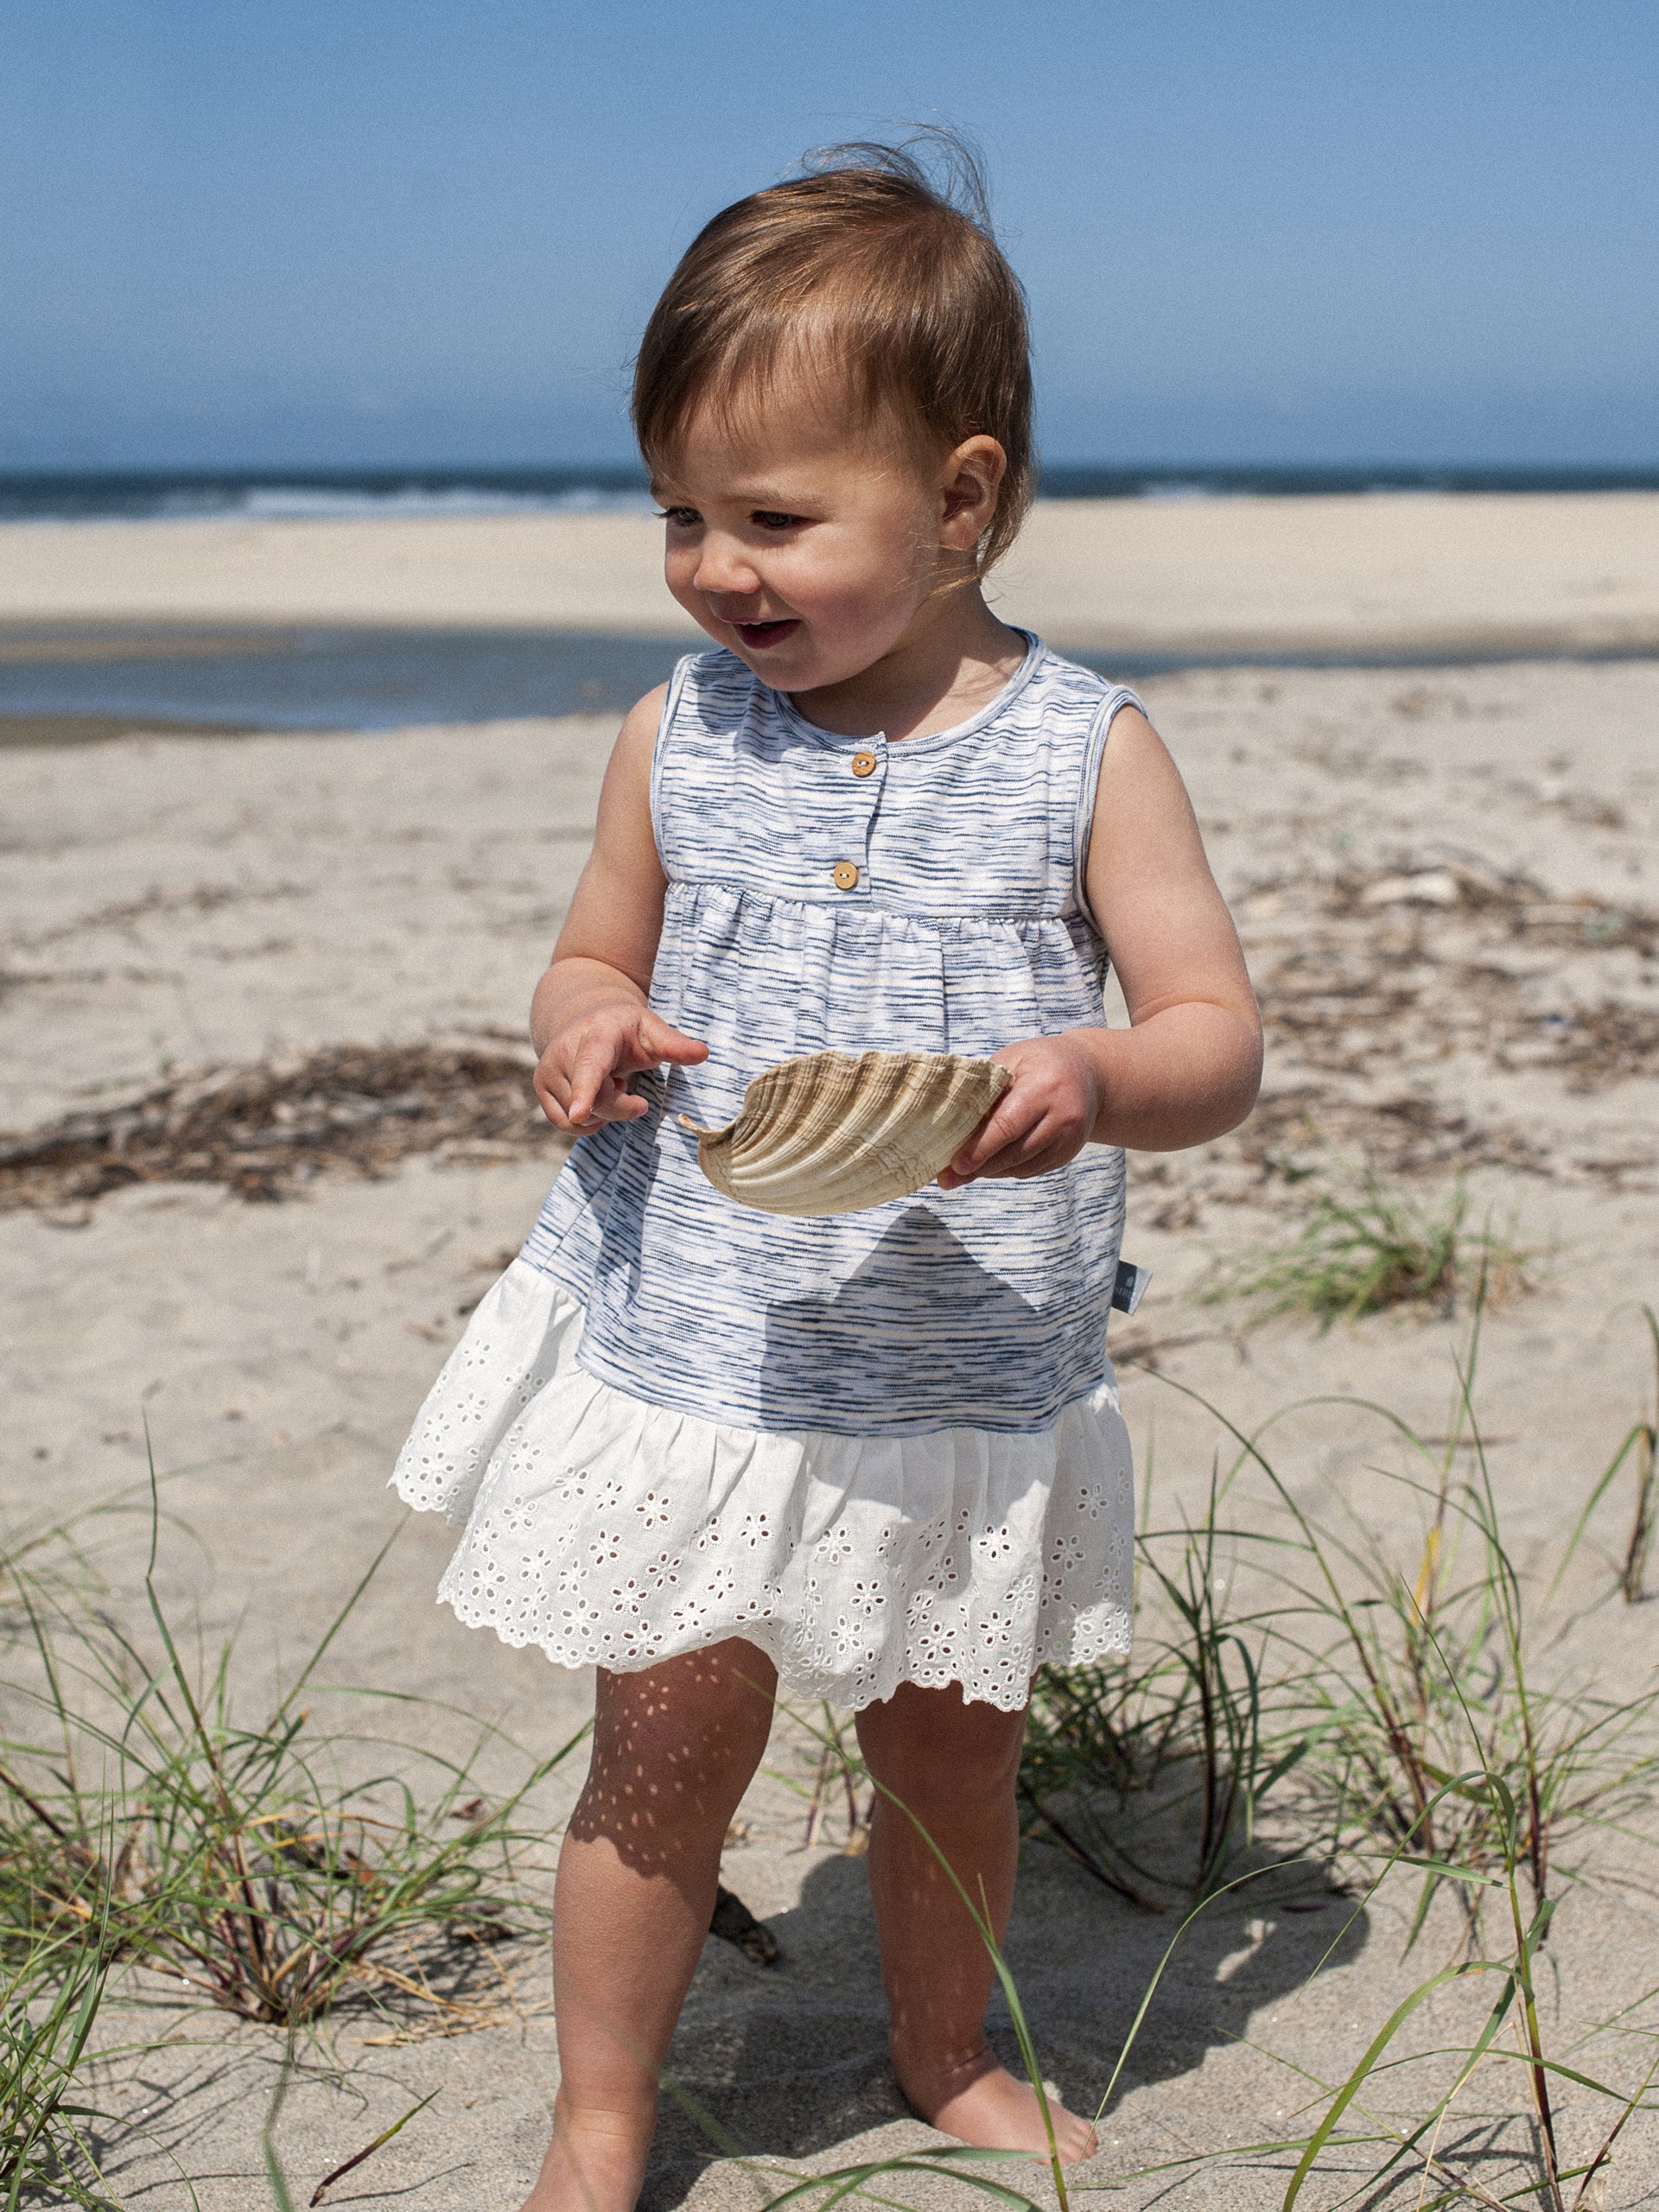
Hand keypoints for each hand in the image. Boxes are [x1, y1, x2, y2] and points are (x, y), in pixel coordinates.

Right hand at [534, 1000, 707, 1133]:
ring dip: (603, 1112)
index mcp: (595, 1035)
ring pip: (580, 1120)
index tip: (581, 1111)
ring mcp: (546, 1070)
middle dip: (621, 1105)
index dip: (586, 1092)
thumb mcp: (652, 1030)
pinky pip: (567, 1126)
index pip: (591, 1067)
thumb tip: (704, 1053)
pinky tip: (593, 1095)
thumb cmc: (626, 1030)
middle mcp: (562, 1051)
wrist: (587, 1020)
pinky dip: (587, 1120)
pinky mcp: (539, 1088)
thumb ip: (675, 1044)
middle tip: (627, 1084)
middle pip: (596, 1104)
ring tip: (606, 1083)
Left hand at [936, 1033, 1104, 1187]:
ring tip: (965, 1170)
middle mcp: (1062, 1116)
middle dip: (979, 1166)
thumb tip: (951, 1125)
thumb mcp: (1011, 1061)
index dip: (980, 1148)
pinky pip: (1032, 1170)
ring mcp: (1069, 1138)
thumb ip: (985, 1090)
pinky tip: (992, 1163)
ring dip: (991, 1171)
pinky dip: (1008, 1170)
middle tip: (947, 1177)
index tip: (956, 1164)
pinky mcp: (1069, 1153)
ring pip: (1022, 1167)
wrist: (1088, 1074)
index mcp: (1044, 1086)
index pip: (1007, 1125)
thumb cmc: (1038, 1062)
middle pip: (1014, 1152)